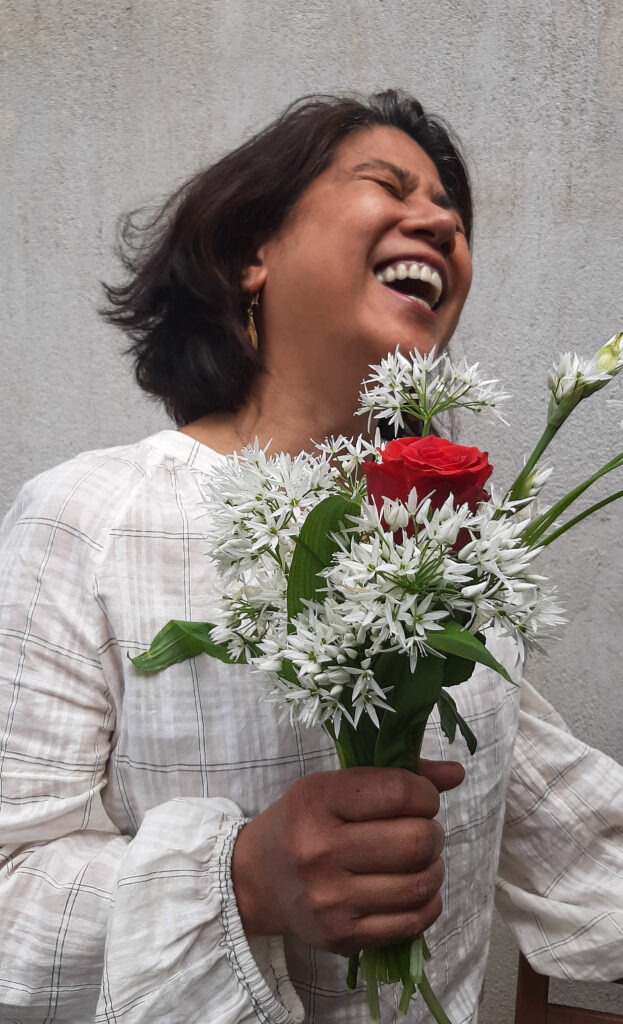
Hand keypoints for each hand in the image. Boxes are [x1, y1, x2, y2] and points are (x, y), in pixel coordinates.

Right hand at [231, 761, 463, 955]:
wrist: (254, 880)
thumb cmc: (301, 823)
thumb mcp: (332, 786)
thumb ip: (394, 776)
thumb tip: (456, 773)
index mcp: (316, 801)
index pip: (399, 792)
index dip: (425, 793)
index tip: (420, 798)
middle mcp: (320, 851)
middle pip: (417, 840)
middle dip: (432, 831)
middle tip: (420, 829)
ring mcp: (331, 900)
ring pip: (421, 883)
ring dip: (433, 866)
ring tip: (418, 859)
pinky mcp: (343, 936)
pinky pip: (414, 921)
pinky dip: (427, 902)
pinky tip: (412, 888)